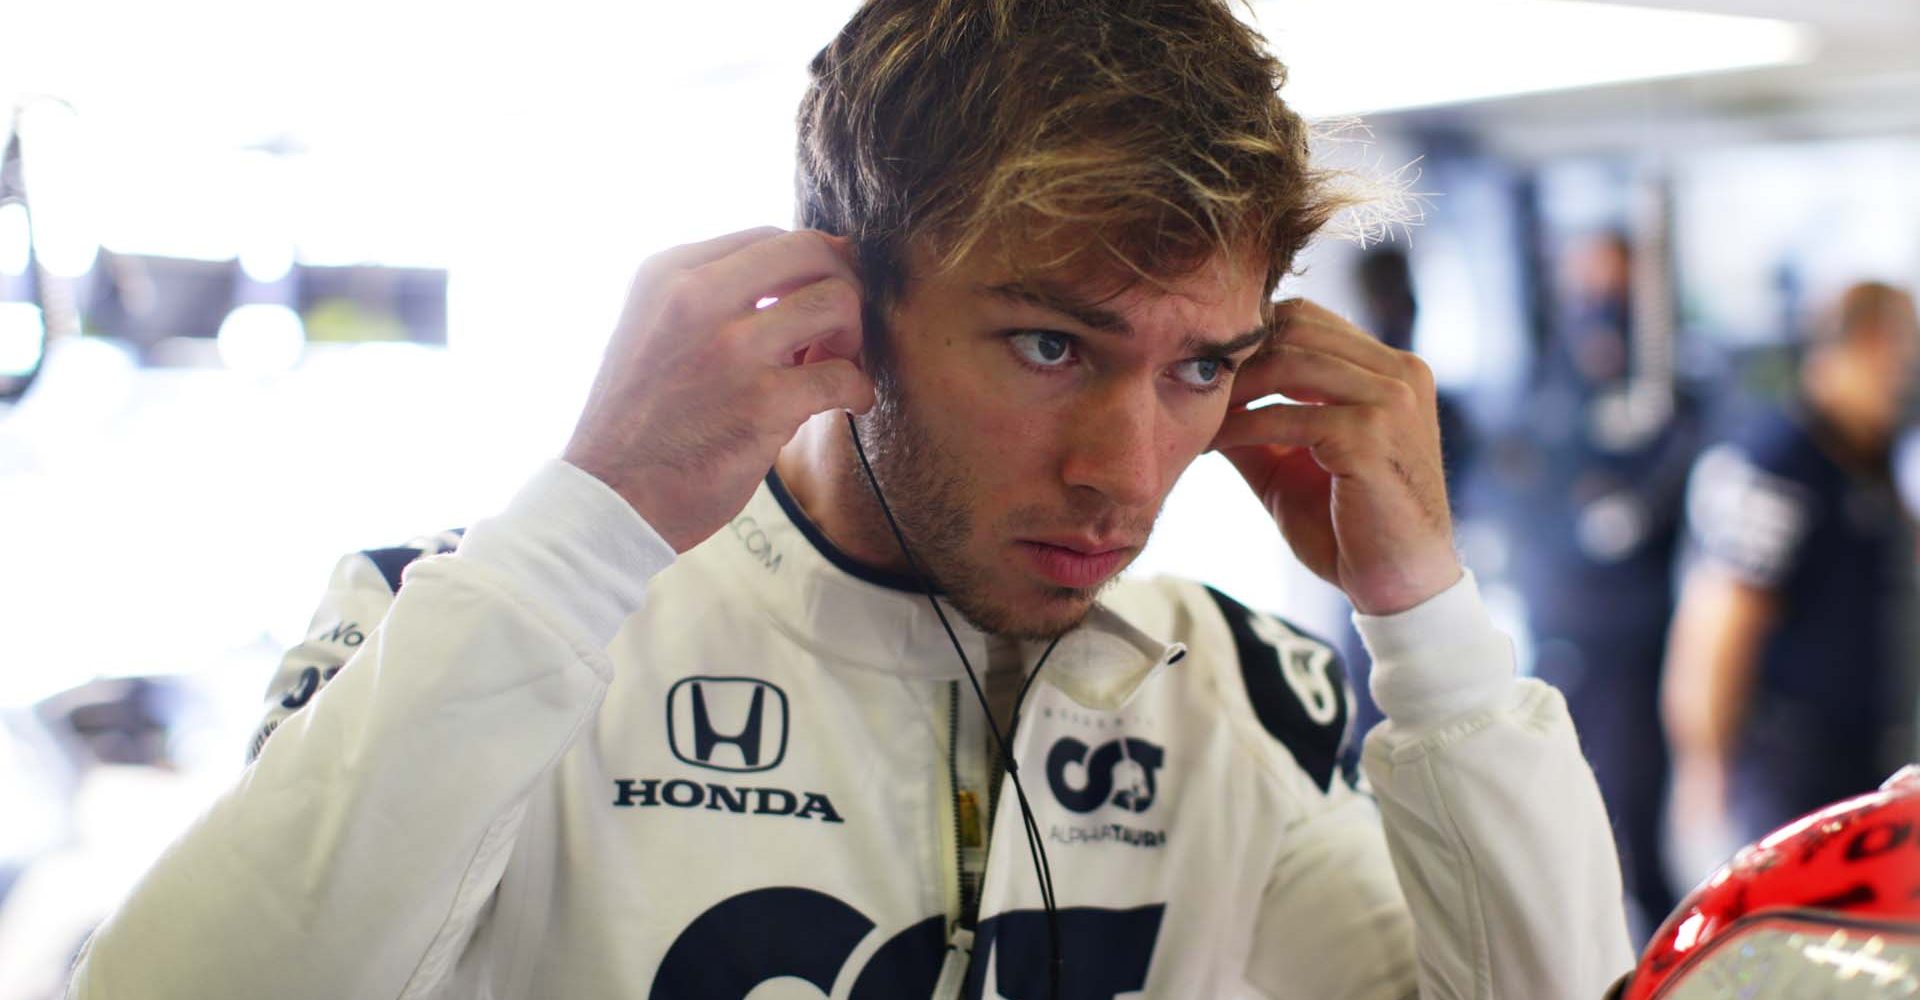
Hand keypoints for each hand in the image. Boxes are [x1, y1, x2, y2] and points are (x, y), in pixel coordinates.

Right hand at [564, 228, 874, 551]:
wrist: (609, 496)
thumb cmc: (642, 418)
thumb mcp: (653, 328)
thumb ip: (711, 298)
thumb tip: (803, 275)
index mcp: (668, 274)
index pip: (769, 239)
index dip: (807, 268)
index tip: (811, 302)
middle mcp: (697, 298)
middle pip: (812, 251)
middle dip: (841, 286)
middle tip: (836, 331)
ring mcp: (732, 349)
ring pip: (838, 302)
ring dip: (852, 336)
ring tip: (838, 366)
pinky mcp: (763, 403)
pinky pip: (844, 376)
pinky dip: (859, 390)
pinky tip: (849, 403)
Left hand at [1210, 299, 1457, 614]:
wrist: (1399, 587)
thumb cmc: (1350, 528)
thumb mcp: (1293, 462)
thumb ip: (1256, 422)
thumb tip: (1198, 394)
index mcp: (1391, 370)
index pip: (1309, 319)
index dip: (1252, 337)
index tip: (1204, 370)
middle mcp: (1400, 373)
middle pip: (1297, 327)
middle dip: (1238, 356)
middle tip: (1189, 385)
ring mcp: (1392, 400)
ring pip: (1290, 362)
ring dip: (1234, 388)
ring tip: (1195, 414)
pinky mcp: (1371, 436)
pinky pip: (1286, 416)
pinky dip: (1239, 426)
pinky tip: (1210, 444)